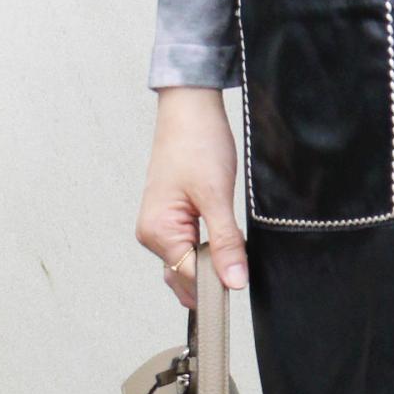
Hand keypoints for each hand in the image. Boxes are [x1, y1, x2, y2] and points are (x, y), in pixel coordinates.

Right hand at [138, 87, 248, 306]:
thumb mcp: (218, 196)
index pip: (188, 277)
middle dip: (213, 277)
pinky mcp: (172, 218)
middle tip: (240, 266)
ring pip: (189, 263)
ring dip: (212, 263)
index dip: (216, 284)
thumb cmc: (197, 144)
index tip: (240, 284)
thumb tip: (233, 281)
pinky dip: (209, 250)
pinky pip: (190, 247)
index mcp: (158, 231)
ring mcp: (161, 227)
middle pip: (185, 276)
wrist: (190, 110)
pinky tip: (225, 241)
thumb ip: (226, 243)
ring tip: (233, 248)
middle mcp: (153, 234)